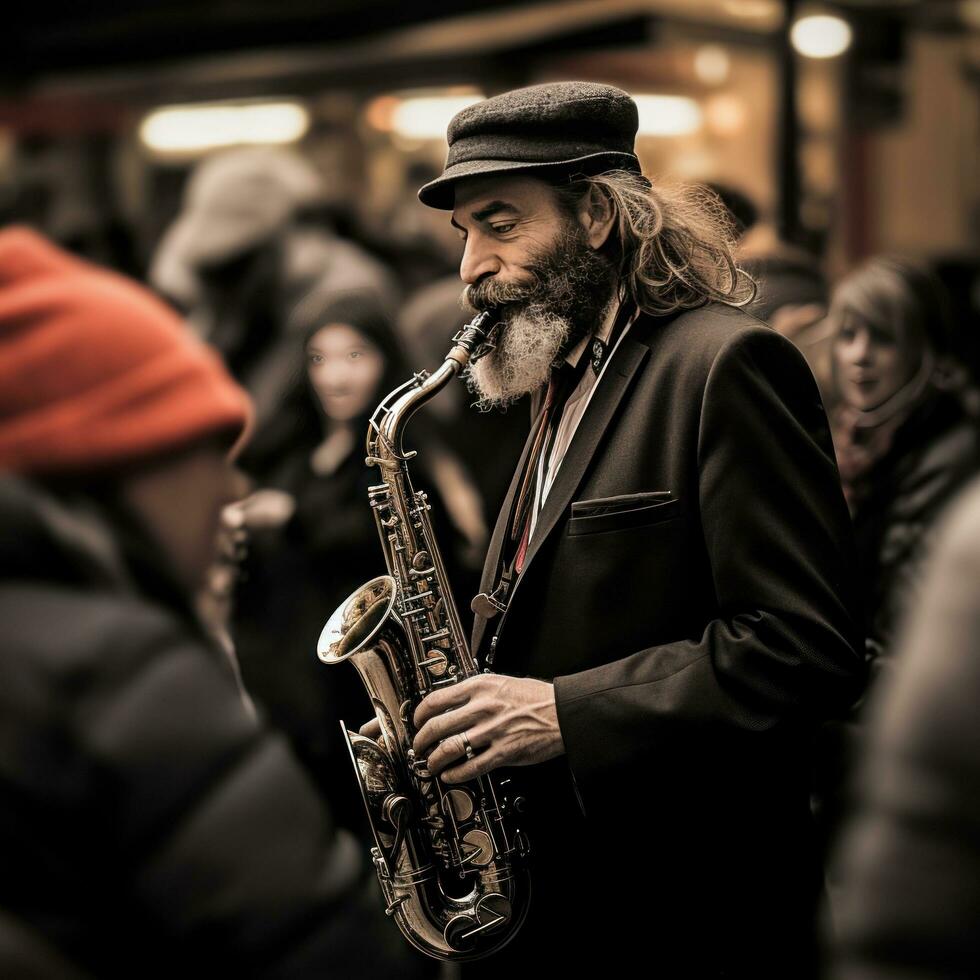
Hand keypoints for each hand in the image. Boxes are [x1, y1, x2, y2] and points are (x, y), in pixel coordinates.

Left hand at [412, 675, 563, 782]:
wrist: (562, 712)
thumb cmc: (536, 698)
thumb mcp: (502, 682)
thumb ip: (477, 692)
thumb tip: (454, 702)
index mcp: (480, 686)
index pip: (436, 699)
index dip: (419, 714)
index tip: (417, 722)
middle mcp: (482, 707)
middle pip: (437, 726)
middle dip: (421, 740)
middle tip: (419, 747)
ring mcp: (492, 731)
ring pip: (449, 748)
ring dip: (434, 760)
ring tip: (431, 765)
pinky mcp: (503, 753)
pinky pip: (471, 767)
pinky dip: (455, 774)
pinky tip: (450, 776)